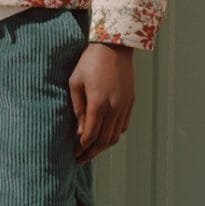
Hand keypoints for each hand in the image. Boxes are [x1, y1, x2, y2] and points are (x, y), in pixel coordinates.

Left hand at [68, 42, 134, 161]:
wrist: (114, 46)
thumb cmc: (89, 61)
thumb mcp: (75, 82)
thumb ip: (77, 108)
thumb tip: (78, 132)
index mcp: (98, 103)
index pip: (90, 135)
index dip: (81, 147)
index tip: (74, 153)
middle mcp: (114, 108)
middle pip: (104, 141)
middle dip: (91, 152)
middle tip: (80, 159)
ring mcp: (124, 106)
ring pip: (115, 136)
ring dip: (103, 147)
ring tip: (91, 151)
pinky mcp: (130, 102)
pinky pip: (123, 126)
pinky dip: (114, 135)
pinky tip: (105, 136)